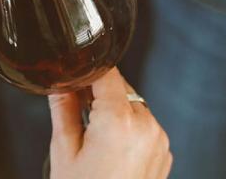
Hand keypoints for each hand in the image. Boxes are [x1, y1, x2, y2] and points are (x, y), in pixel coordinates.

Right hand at [49, 68, 171, 178]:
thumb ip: (63, 109)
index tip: (74, 78)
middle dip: (100, 95)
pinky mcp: (164, 154)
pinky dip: (131, 130)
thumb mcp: (64, 151)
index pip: (107, 73)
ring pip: (135, 106)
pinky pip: (146, 127)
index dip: (88, 72)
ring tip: (96, 141)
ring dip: (117, 112)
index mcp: (119, 121)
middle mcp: (146, 126)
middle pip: (122, 89)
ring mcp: (159, 141)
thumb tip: (60, 85)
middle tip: (80, 116)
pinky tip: (113, 152)